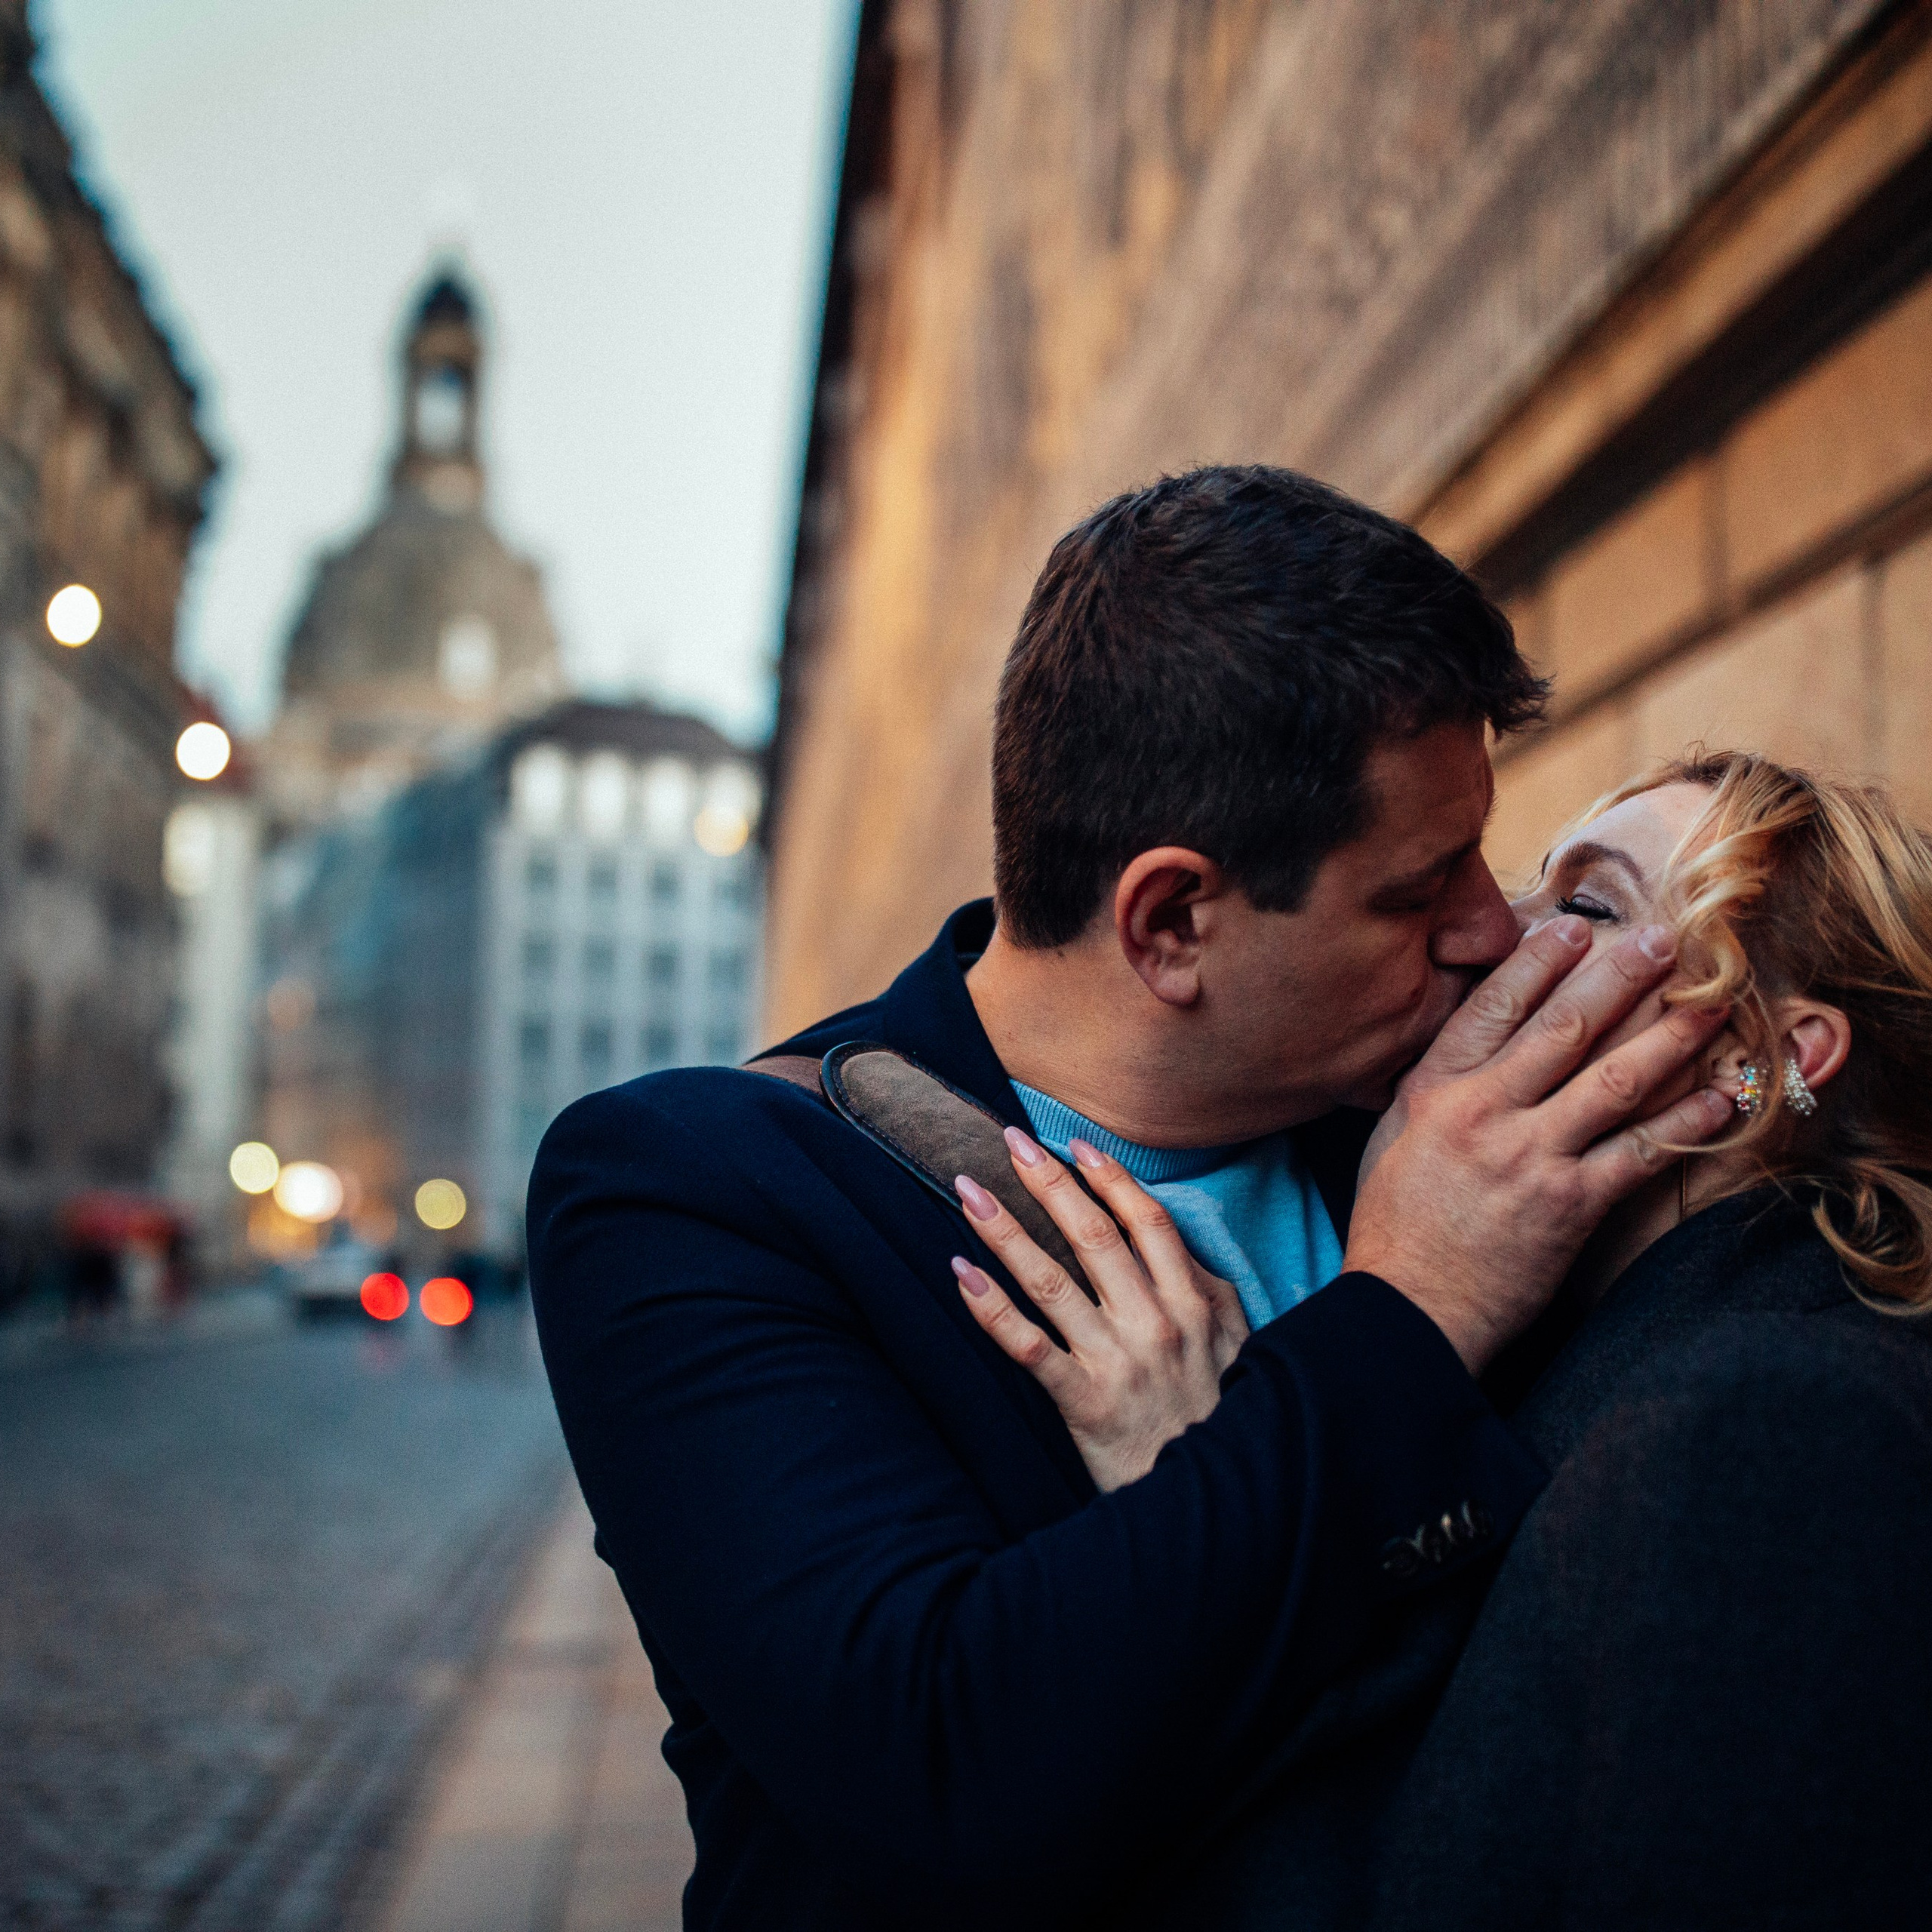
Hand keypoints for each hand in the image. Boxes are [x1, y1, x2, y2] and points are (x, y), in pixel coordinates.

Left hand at [950, 1129, 1248, 1490]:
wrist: (1220, 1501)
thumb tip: (1176, 1242)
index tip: (1075, 1143)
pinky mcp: (1086, 1404)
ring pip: (1052, 1281)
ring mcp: (1119, 1362)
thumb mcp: (1236, 1342)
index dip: (1110, 1178)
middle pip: (1093, 1236)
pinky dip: (991, 1310)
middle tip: (1010, 1141)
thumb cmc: (1221, 1415)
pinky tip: (962, 1274)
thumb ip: (1205, 1289)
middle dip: (1048, 1182)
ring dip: (1007, 1232)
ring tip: (969, 1192)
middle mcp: (1155, 1322)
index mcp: (1193, 1301)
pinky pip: (1029, 1349)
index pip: (1148, 1222)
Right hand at [1347, 917, 1731, 1373]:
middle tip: (1663, 941)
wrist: (1407, 1307)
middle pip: (1563, 1028)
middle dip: (1618, 978)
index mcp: (1435, 1089)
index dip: (1540, 962)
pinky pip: (1639, 1151)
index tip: (1576, 928)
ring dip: (1668, 1038)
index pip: (1494, 1007)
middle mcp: (1483, 1111)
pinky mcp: (1569, 1204)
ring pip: (1612, 1081)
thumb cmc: (1396, 1224)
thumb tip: (1479, 1041)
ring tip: (1709, 1006)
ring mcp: (1529, 1156)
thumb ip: (1438, 1085)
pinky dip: (1683, 1123)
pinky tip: (1719, 1097)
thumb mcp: (1394, 1134)